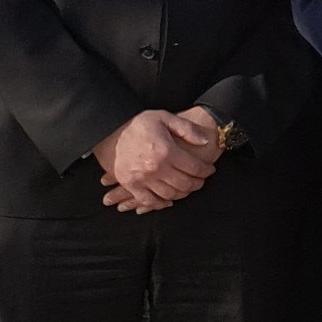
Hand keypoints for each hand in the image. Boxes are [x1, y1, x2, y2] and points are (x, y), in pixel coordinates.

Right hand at [95, 109, 220, 212]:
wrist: (111, 128)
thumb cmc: (140, 123)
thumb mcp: (165, 118)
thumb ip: (187, 129)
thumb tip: (205, 141)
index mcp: (166, 151)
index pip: (194, 168)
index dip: (205, 171)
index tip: (209, 170)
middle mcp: (155, 168)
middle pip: (184, 184)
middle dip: (197, 184)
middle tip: (200, 180)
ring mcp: (141, 178)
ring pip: (169, 194)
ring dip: (182, 194)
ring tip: (187, 188)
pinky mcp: (129, 184)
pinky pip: (148, 201)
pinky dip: (160, 204)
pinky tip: (168, 200)